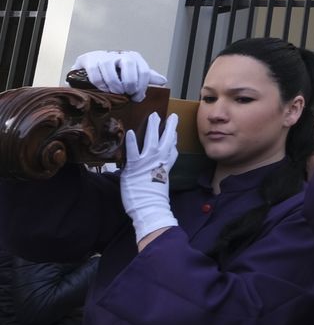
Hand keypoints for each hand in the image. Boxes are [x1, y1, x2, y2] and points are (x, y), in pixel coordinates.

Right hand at [74, 51, 166, 100]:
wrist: (91, 64)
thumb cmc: (115, 71)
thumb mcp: (132, 73)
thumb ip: (146, 77)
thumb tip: (163, 81)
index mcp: (133, 57)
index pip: (144, 70)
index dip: (142, 86)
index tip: (138, 97)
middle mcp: (119, 54)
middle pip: (129, 64)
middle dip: (130, 82)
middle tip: (128, 94)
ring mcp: (103, 56)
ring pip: (110, 68)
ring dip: (114, 84)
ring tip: (116, 93)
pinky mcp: (89, 60)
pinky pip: (95, 73)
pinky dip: (100, 84)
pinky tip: (103, 90)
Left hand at [120, 113, 178, 243]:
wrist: (150, 208)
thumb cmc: (154, 199)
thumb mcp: (160, 183)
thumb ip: (161, 173)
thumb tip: (160, 169)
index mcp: (165, 166)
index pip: (172, 149)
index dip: (174, 139)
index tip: (175, 131)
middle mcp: (159, 161)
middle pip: (166, 140)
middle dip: (169, 127)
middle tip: (171, 116)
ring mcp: (148, 162)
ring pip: (152, 140)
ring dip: (153, 127)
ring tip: (154, 116)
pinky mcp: (135, 166)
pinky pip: (133, 151)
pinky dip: (131, 142)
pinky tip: (129, 132)